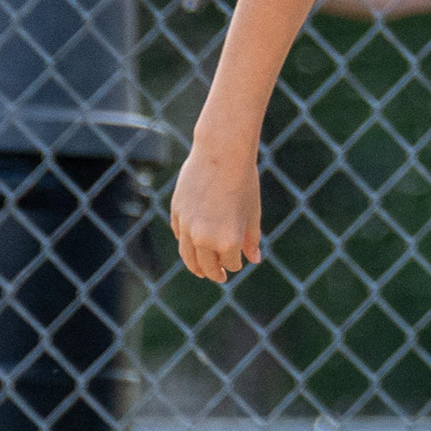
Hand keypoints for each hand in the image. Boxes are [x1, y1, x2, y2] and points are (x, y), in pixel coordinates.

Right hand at [169, 136, 264, 282]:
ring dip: (195, 266)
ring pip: (188, 256)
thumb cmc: (243, 182)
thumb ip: (251, 240)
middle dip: (215, 273)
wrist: (221, 153)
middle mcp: (204, 239)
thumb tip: (253, 260)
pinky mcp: (176, 213)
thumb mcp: (252, 213)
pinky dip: (186, 243)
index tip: (238, 260)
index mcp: (228, 242)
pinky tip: (191, 244)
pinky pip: (180, 236)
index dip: (236, 263)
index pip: (231, 264)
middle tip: (219, 276)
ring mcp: (187, 227)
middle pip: (207, 266)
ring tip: (200, 272)